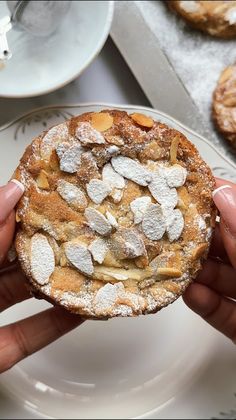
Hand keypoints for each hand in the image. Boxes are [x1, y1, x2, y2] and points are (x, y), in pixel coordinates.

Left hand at [0, 181, 82, 372]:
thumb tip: (8, 193)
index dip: (17, 209)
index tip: (47, 193)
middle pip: (13, 259)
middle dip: (45, 244)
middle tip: (76, 229)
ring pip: (23, 296)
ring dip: (57, 283)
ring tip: (86, 265)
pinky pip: (28, 335)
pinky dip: (55, 324)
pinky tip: (79, 310)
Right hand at [183, 177, 235, 342]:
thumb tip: (223, 195)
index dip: (217, 200)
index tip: (189, 189)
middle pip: (229, 246)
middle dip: (199, 240)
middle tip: (172, 231)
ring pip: (222, 279)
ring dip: (197, 273)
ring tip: (176, 265)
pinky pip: (223, 312)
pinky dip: (206, 304)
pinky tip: (191, 293)